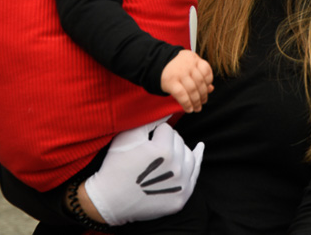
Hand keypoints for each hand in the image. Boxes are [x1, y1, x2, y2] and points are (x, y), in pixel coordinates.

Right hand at [84, 118, 204, 225]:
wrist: (110, 201)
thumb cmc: (116, 165)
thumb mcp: (128, 137)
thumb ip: (149, 120)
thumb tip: (166, 109)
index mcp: (163, 150)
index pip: (167, 129)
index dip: (154, 133)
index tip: (145, 143)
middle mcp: (177, 168)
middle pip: (179, 141)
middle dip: (167, 141)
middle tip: (151, 151)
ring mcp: (181, 185)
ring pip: (188, 155)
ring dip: (178, 150)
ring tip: (165, 153)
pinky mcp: (182, 197)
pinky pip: (195, 174)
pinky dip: (197, 159)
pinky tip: (199, 147)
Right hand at [161, 49, 213, 112]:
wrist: (156, 64)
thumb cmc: (176, 67)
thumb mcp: (189, 67)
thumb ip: (201, 76)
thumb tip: (211, 89)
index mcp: (193, 58)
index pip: (206, 70)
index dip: (208, 82)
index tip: (207, 90)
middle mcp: (187, 64)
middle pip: (200, 82)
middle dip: (203, 95)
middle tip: (202, 103)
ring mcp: (179, 72)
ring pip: (192, 90)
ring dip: (196, 102)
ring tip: (197, 108)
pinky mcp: (170, 81)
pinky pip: (182, 95)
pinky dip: (187, 104)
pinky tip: (189, 108)